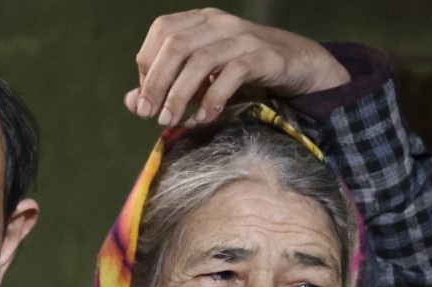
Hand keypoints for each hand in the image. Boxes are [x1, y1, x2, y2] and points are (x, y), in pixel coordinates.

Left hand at [125, 8, 349, 126]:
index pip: (162, 31)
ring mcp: (243, 37)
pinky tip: (204, 118)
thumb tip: (132, 102)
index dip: (148, 64)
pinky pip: (233, 73)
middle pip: (175, 44)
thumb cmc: (244, 73)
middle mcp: (219, 23)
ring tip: (169, 121)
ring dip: (179, 94)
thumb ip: (168, 87)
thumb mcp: (201, 79)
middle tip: (149, 114)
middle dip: (156, 82)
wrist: (299, 65)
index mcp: (201, 21)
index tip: (146, 97)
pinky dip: (213, 98)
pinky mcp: (264, 56)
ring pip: (200, 59)